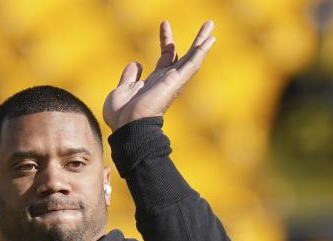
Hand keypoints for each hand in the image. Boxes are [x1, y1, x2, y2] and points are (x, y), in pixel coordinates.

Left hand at [102, 20, 216, 131]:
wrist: (126, 125)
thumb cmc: (122, 114)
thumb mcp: (123, 89)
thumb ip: (130, 76)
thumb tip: (136, 63)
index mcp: (155, 81)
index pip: (165, 56)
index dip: (166, 39)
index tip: (165, 24)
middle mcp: (166, 80)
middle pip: (185, 56)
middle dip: (195, 40)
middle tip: (206, 25)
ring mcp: (172, 81)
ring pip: (192, 58)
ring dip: (202, 42)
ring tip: (211, 27)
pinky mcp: (176, 82)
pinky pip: (192, 64)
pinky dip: (201, 52)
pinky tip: (210, 40)